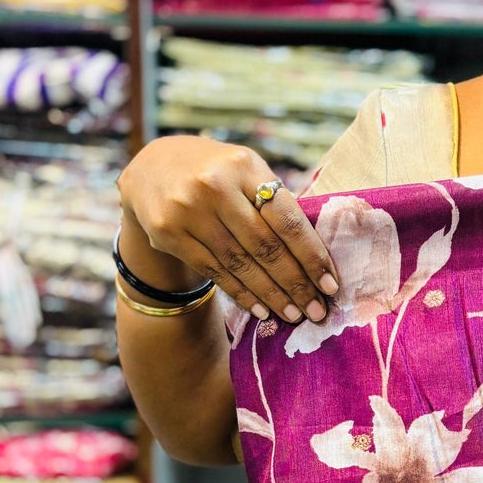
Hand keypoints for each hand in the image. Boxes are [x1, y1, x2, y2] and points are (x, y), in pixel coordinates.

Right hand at [117, 136, 337, 325]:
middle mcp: (215, 186)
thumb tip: (317, 256)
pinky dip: (241, 294)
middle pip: (265, 246)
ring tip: (292, 315)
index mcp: (244, 166)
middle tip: (317, 311)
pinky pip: (214, 272)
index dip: (311, 256)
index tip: (331, 285)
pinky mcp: (168, 233)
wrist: (151, 168)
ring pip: (240, 264)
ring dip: (271, 295)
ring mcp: (188, 210)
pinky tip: (260, 310)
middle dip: (295, 284)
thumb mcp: (246, 171)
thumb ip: (275, 203)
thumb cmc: (217, 174)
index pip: (287, 219)